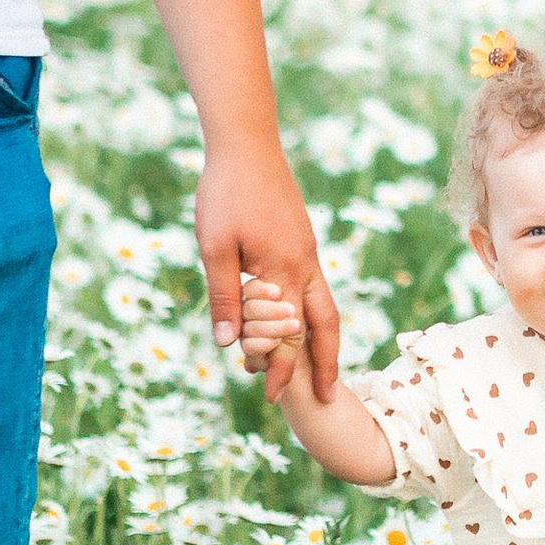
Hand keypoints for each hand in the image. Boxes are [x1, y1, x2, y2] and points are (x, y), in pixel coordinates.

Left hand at [196, 139, 339, 397]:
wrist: (246, 145)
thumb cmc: (225, 194)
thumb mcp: (215, 248)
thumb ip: (224, 297)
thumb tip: (229, 345)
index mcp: (284, 270)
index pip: (287, 335)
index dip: (280, 370)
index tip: (271, 398)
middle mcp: (304, 264)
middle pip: (326, 325)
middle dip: (325, 364)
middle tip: (329, 398)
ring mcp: (306, 251)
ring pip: (325, 305)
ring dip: (322, 340)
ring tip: (318, 367)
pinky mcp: (301, 240)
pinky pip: (313, 286)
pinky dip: (311, 313)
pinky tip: (296, 321)